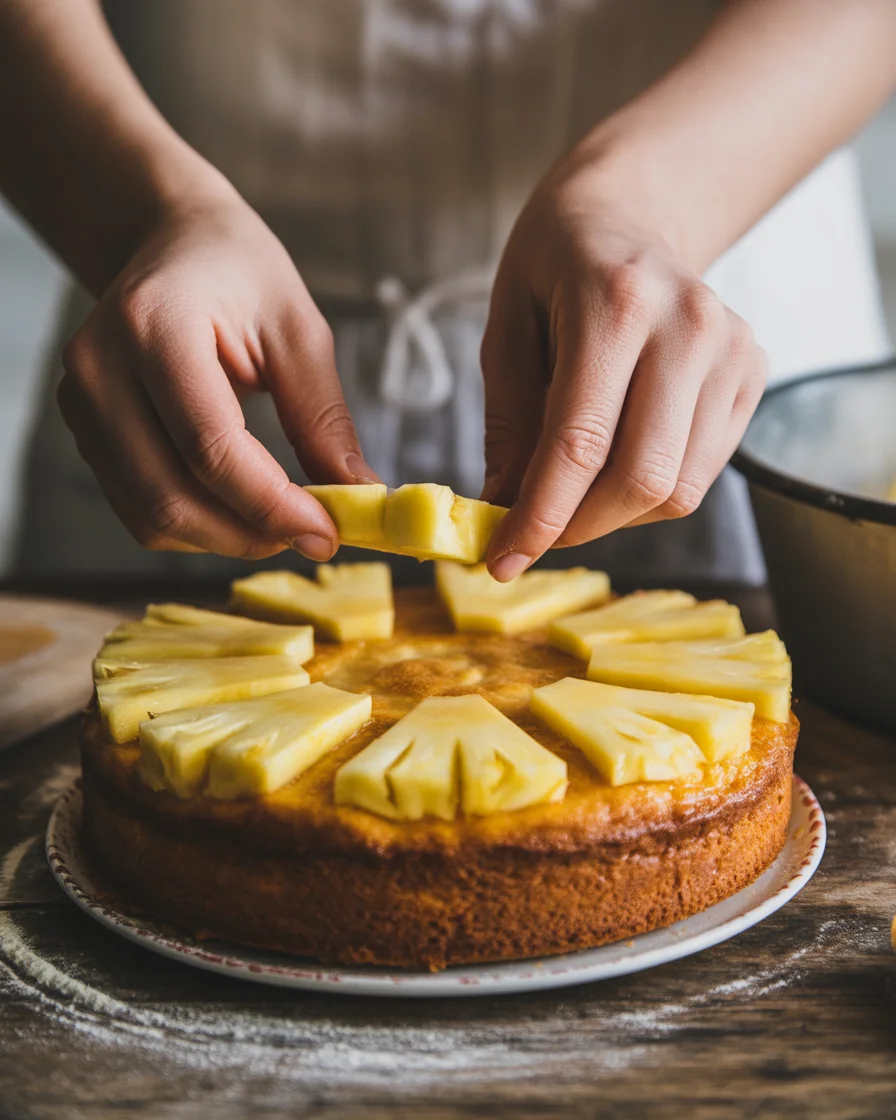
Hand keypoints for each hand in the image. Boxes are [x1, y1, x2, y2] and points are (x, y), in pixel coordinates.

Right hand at [58, 191, 376, 559]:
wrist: (171, 244)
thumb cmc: (239, 274)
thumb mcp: (298, 329)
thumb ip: (323, 417)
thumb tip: (358, 495)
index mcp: (154, 323)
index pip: (209, 445)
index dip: (271, 504)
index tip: (328, 531)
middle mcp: (99, 367)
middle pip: (170, 495)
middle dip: (250, 533)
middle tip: (314, 535)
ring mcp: (80, 403)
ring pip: (149, 515)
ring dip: (225, 538)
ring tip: (283, 521)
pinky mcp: (84, 432)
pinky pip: (138, 509)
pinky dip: (198, 528)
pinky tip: (241, 508)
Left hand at [480, 163, 767, 580]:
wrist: (628, 213)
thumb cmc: (554, 268)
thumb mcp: (506, 330)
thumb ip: (508, 424)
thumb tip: (507, 512)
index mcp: (617, 301)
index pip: (580, 442)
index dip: (540, 517)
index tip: (503, 561)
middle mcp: (689, 325)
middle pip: (642, 478)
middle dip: (578, 527)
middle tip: (533, 536)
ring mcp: (732, 349)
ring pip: (677, 488)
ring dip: (613, 515)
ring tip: (572, 492)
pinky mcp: (752, 372)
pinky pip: (700, 473)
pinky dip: (649, 492)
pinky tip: (616, 462)